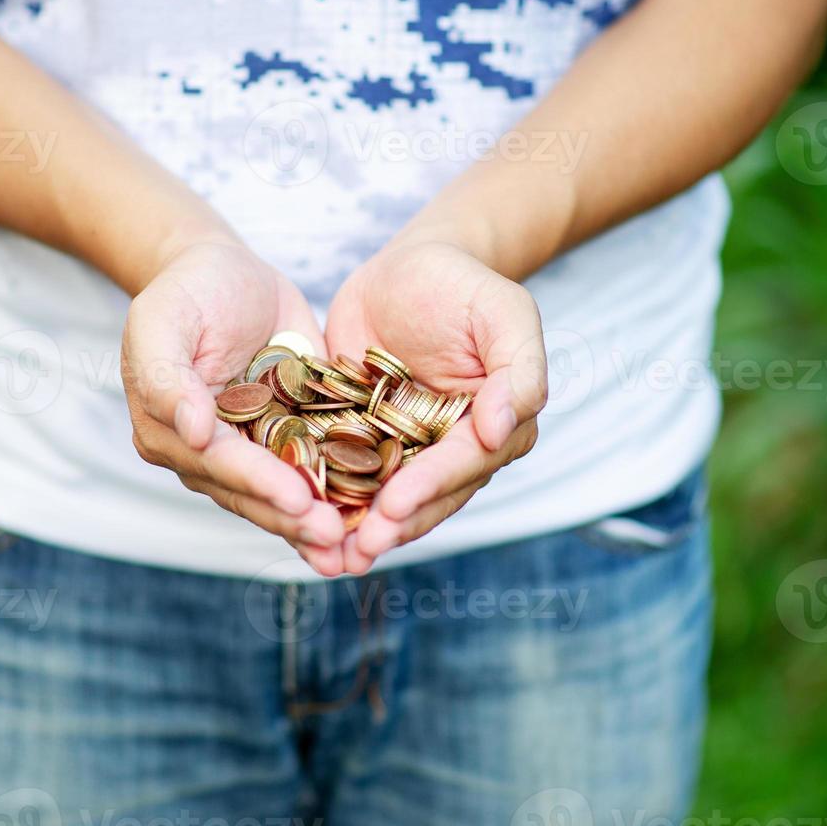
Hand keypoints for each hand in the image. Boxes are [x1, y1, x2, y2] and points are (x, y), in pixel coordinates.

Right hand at [121, 238, 345, 572]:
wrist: (226, 272)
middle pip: (250, 494)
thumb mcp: (163, 320)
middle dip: (292, 518)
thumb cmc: (189, 290)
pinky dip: (335, 500)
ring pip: (279, 497)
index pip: (217, 463)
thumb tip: (191, 431)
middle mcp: (205, 453)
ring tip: (351, 551)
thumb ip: (167, 376)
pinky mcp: (284, 441)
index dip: (257, 484)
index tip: (296, 501)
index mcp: (168, 430)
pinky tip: (364, 525)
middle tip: (334, 538)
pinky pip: (309, 474)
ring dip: (313, 526)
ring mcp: (246, 452)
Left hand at [324, 237, 547, 573]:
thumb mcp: (505, 312)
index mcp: (498, 423)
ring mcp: (411, 449)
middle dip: (397, 523)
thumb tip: (503, 429)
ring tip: (333, 557)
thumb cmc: (462, 285)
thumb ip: (519, 370)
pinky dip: (333, 504)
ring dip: (365, 530)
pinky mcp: (368, 441)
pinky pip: (352, 477)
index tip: (396, 504)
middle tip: (361, 546)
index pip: (466, 462)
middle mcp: (457, 447)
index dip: (432, 485)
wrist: (408, 268)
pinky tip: (306, 528)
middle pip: (430, 495)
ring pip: (393, 499)